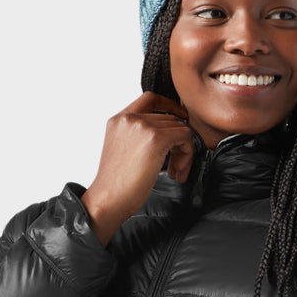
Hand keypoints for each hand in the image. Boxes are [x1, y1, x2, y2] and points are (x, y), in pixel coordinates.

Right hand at [81, 91, 194, 244]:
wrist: (109, 198)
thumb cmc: (116, 183)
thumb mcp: (122, 149)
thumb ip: (138, 135)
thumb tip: (169, 133)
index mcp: (118, 119)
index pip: (150, 98)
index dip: (170, 105)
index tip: (181, 117)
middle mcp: (129, 118)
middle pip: (169, 118)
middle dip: (177, 141)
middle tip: (176, 165)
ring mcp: (143, 126)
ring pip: (179, 128)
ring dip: (183, 150)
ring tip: (176, 171)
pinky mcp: (156, 138)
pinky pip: (185, 136)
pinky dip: (187, 154)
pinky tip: (178, 171)